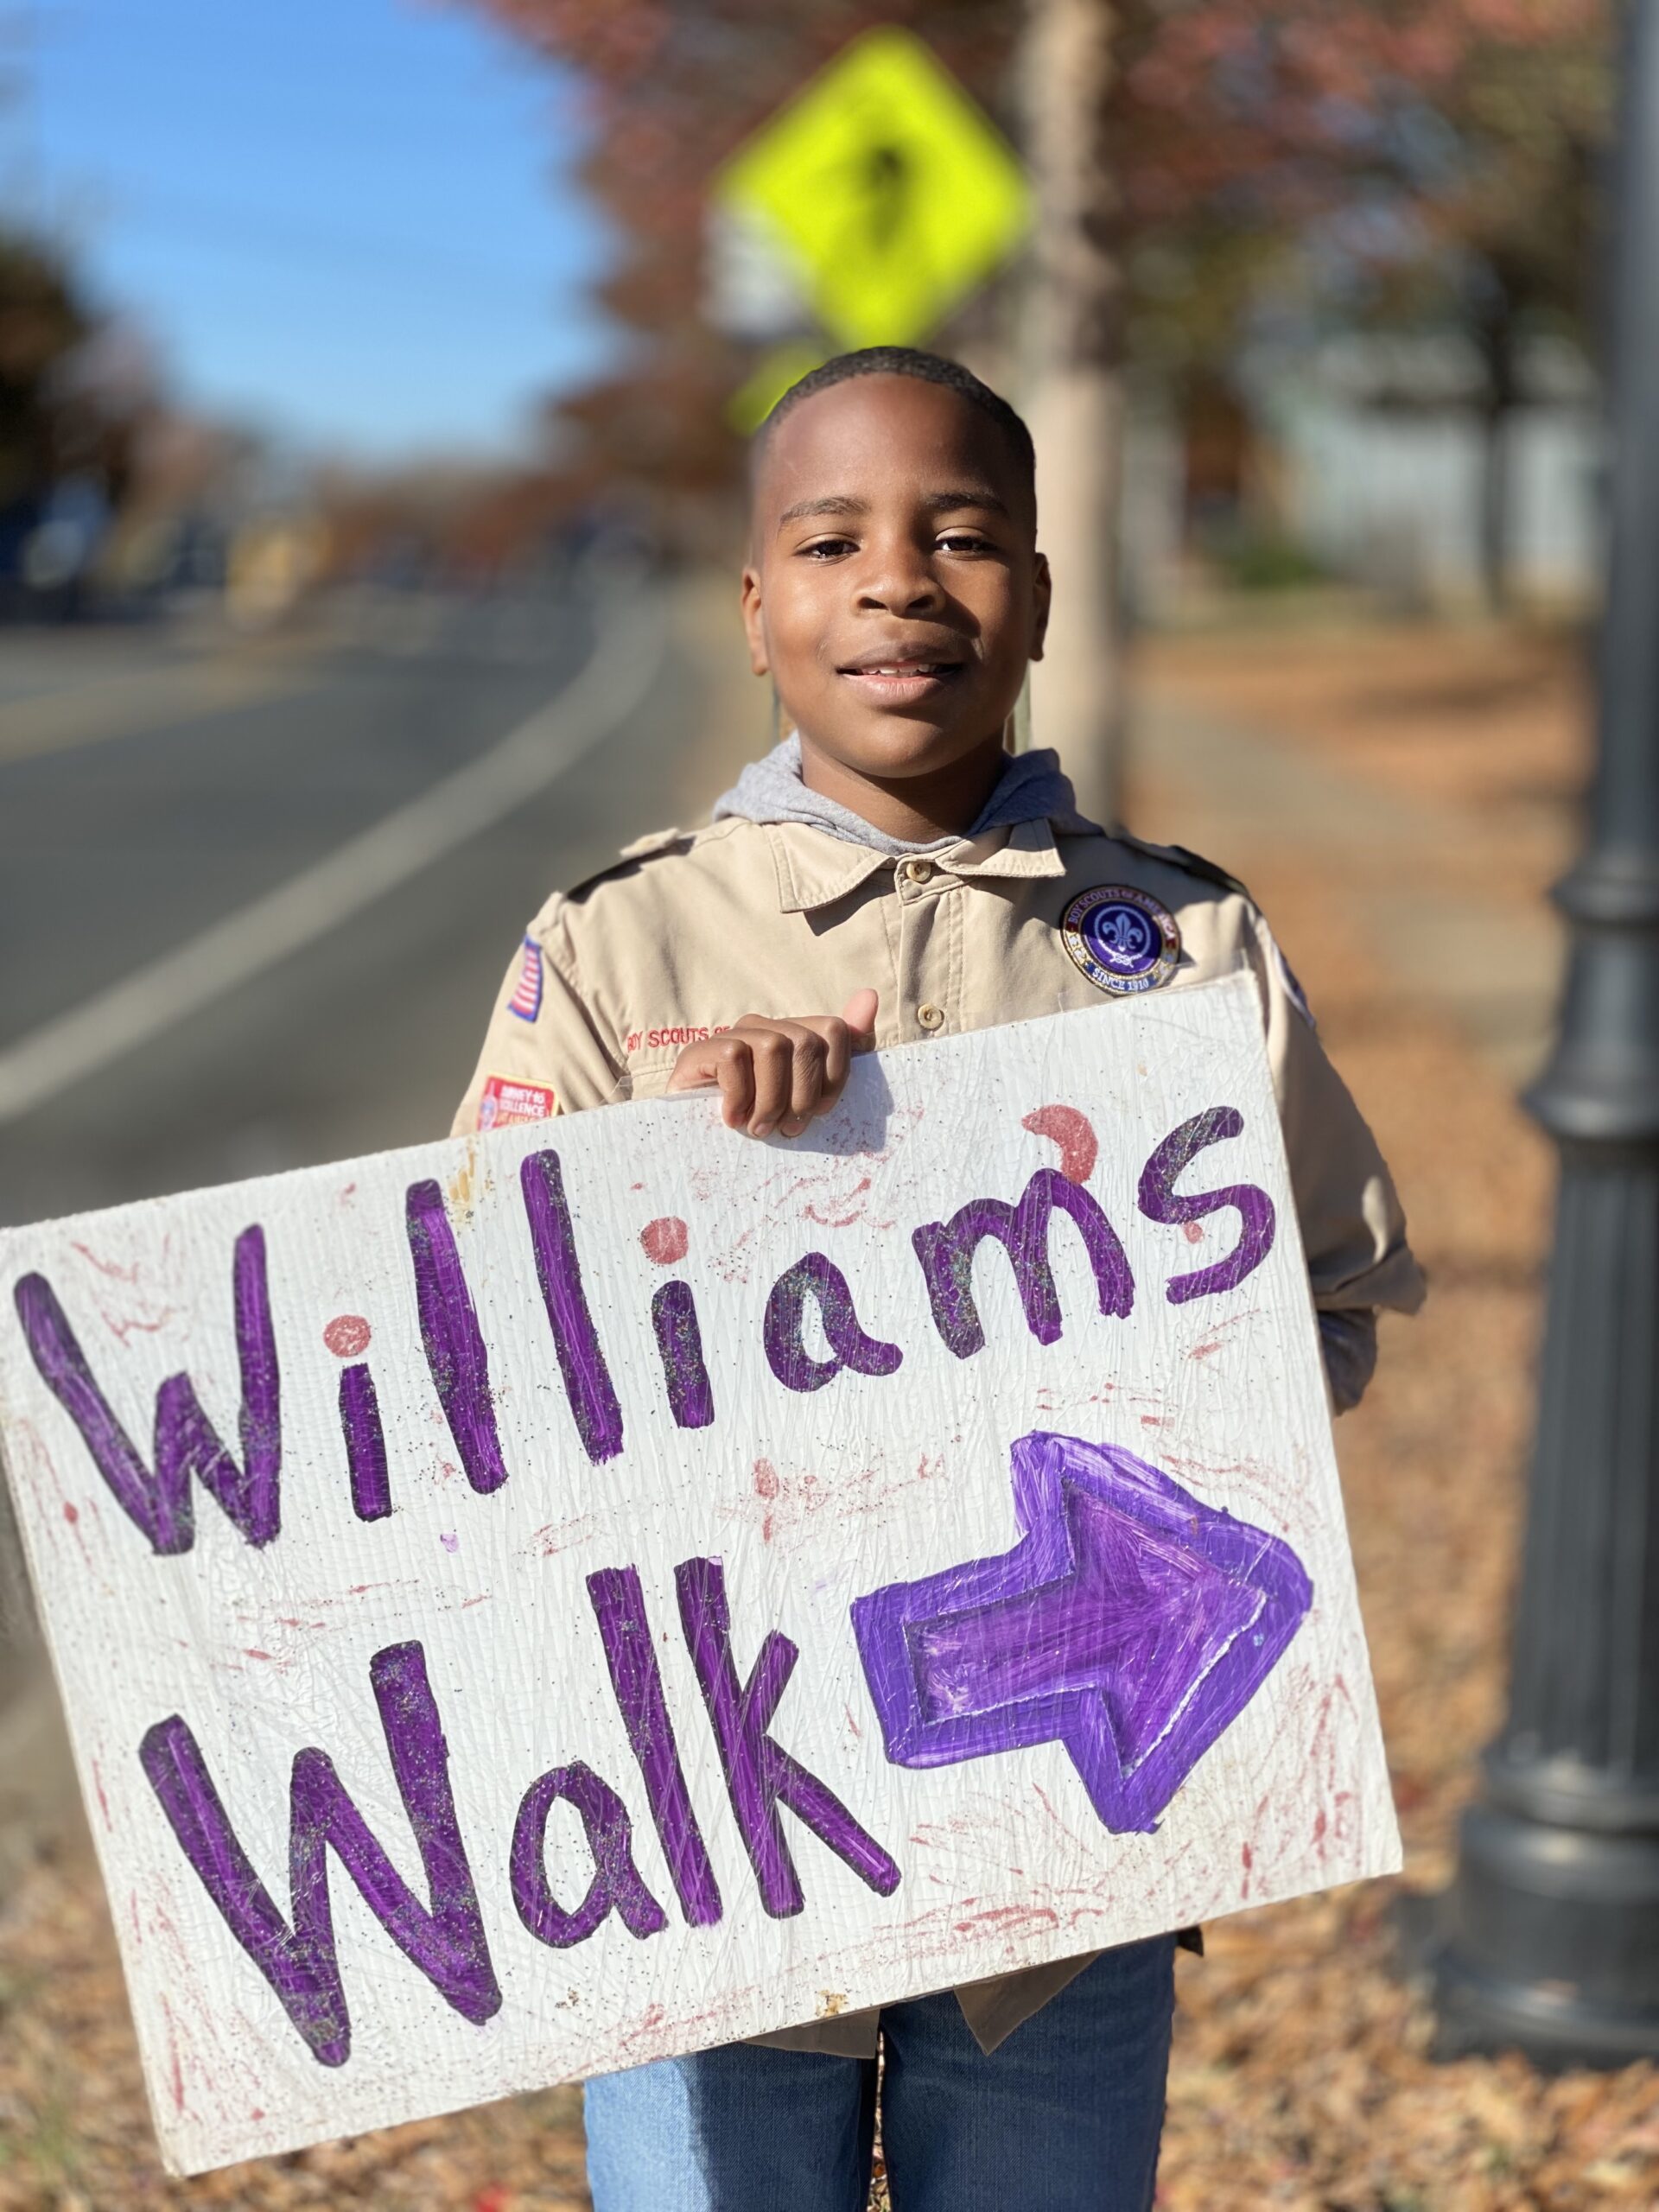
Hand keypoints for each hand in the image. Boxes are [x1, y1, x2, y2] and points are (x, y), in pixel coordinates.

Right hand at [667, 989, 877, 1137]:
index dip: (836, 1076)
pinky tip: (732, 1119)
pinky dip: (739, 1098)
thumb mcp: (807, 1097)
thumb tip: (870, 995)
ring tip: (760, 1128)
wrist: (695, 1139)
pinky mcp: (704, 1048)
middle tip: (788, 1128)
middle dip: (803, 1096)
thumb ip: (844, 1050)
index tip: (821, 1112)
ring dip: (771, 1101)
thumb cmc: (760, 1120)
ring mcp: (734, 1035)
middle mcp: (766, 1027)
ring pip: (774, 1048)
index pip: (834, 1031)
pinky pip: (735, 1058)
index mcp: (796, 1035)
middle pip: (807, 1042)